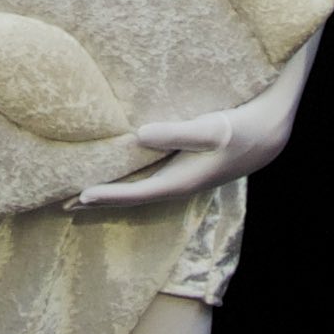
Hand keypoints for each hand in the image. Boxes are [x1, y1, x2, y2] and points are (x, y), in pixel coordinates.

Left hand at [68, 27, 322, 216]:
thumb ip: (178, 133)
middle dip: (98, 202)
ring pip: (137, 188)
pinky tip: (115, 170)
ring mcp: (180, 176)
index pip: (136, 193)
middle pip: (130, 197)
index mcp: (182, 181)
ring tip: (78, 193)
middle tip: (60, 206)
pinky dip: (126, 177)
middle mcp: (177, 183)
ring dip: (109, 191)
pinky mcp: (183, 165)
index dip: (106, 196)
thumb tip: (138, 137)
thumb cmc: (245, 128)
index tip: (76, 198)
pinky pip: (146, 176)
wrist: (272, 131)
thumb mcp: (214, 128)